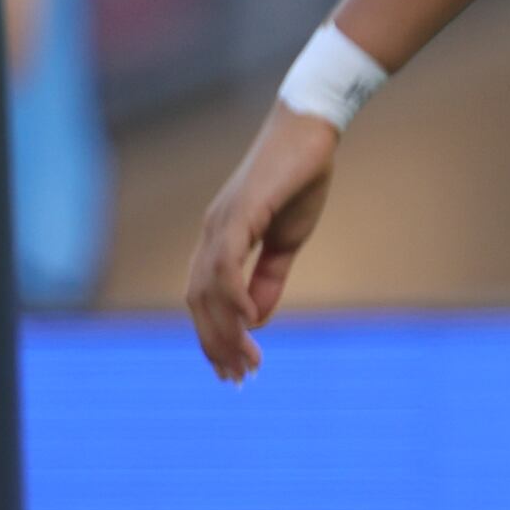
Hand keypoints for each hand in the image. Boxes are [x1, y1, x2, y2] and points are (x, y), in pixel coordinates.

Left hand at [184, 111, 338, 380]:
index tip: (236, 369)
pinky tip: (246, 320)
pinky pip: (227, 262)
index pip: (205, 298)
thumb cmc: (300, 179)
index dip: (216, 335)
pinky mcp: (241, 212)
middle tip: (237, 378)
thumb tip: (255, 318)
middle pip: (198, 300)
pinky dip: (232, 294)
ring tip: (245, 360)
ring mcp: (222, 222)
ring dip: (224, 329)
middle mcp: (211, 233)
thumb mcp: (286, 240)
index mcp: (221, 240)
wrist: (311, 131)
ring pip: (208, 288)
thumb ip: (269, 278)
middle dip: (215, 343)